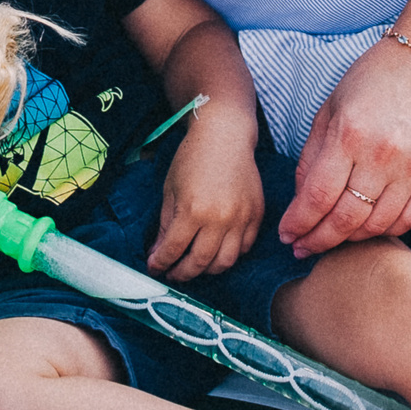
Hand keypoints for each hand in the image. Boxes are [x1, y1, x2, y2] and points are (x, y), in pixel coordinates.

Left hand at [150, 125, 263, 279]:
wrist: (225, 136)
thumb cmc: (192, 158)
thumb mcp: (170, 190)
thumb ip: (165, 224)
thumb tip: (157, 252)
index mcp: (193, 211)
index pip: (173, 250)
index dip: (160, 263)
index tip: (154, 268)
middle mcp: (219, 219)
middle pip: (199, 262)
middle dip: (182, 273)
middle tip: (173, 274)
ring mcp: (241, 218)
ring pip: (225, 262)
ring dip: (207, 270)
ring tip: (195, 266)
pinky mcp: (256, 215)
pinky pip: (245, 248)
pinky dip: (231, 255)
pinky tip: (217, 251)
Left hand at [277, 40, 410, 256]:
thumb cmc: (374, 78)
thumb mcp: (331, 107)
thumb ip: (313, 154)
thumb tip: (301, 198)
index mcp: (349, 135)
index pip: (317, 196)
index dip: (298, 222)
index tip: (286, 235)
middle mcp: (382, 156)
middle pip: (345, 218)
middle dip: (318, 240)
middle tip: (302, 248)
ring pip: (377, 224)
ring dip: (350, 239)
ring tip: (333, 238)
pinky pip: (410, 219)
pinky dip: (387, 230)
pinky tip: (369, 228)